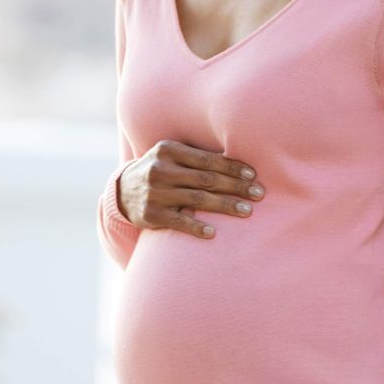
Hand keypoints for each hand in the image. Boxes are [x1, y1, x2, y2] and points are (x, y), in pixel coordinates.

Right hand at [117, 139, 264, 237]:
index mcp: (168, 150)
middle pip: (206, 179)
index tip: (253, 175)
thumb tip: (240, 163)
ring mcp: (155, 193)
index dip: (232, 167)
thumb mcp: (172, 156)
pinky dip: (197, 227)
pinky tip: (213, 233)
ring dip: (225, 205)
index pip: (207, 159)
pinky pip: (179, 221)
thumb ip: (198, 157)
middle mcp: (160, 169)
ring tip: (247, 211)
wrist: (123, 191)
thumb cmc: (161, 171)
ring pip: (197, 199)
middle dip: (236, 186)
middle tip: (259, 193)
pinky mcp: (151, 215)